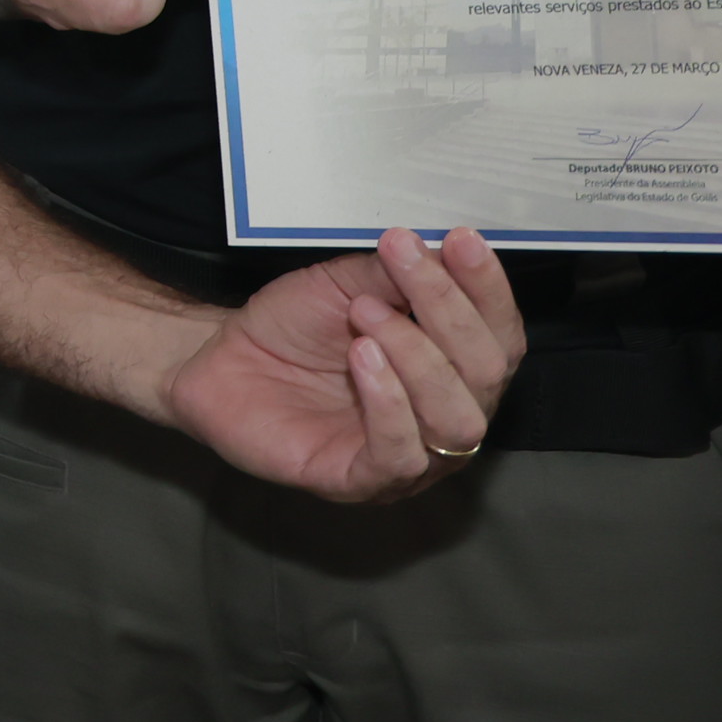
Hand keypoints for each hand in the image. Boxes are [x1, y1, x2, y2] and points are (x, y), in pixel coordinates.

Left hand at [160, 226, 522, 501]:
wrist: (221, 357)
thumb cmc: (292, 326)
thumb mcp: (344, 284)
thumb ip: (394, 274)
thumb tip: (439, 249)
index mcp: (455, 368)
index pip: (500, 336)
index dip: (487, 289)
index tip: (461, 239)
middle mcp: (447, 416)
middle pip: (486, 374)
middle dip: (448, 311)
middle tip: (398, 262)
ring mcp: (412, 457)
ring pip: (456, 418)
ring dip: (416, 355)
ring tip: (365, 312)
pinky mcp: (364, 481)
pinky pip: (402, 454)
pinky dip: (389, 401)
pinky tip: (362, 358)